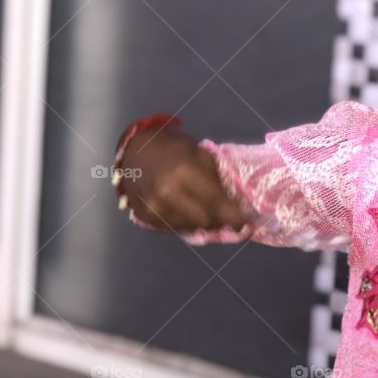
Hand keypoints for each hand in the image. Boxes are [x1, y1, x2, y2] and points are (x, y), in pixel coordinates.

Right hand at [117, 123, 252, 232]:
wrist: (133, 150)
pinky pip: (174, 229)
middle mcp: (167, 193)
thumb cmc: (172, 148)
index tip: (245, 224)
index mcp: (183, 172)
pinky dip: (184, 222)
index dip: (235, 217)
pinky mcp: (144, 217)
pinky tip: (184, 209)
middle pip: (205, 221)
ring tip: (202, 208)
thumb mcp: (199, 154)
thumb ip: (215, 180)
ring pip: (190, 227)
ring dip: (201, 222)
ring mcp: (153, 208)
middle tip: (224, 214)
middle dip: (218, 219)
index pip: (217, 204)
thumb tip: (232, 207)